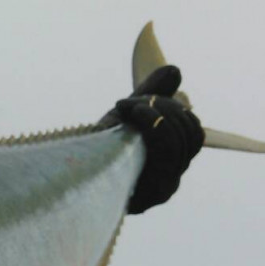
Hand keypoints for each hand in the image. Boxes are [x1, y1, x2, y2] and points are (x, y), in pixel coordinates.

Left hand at [102, 65, 204, 213]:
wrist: (70, 177)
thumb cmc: (97, 149)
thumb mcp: (125, 117)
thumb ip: (151, 95)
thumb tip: (174, 70)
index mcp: (171, 159)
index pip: (194, 132)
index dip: (176, 109)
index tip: (143, 98)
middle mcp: (172, 177)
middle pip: (190, 135)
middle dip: (164, 107)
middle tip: (133, 102)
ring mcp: (164, 189)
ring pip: (180, 142)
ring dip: (157, 115)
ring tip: (129, 108)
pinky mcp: (153, 195)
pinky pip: (167, 155)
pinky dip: (153, 126)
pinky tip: (130, 118)